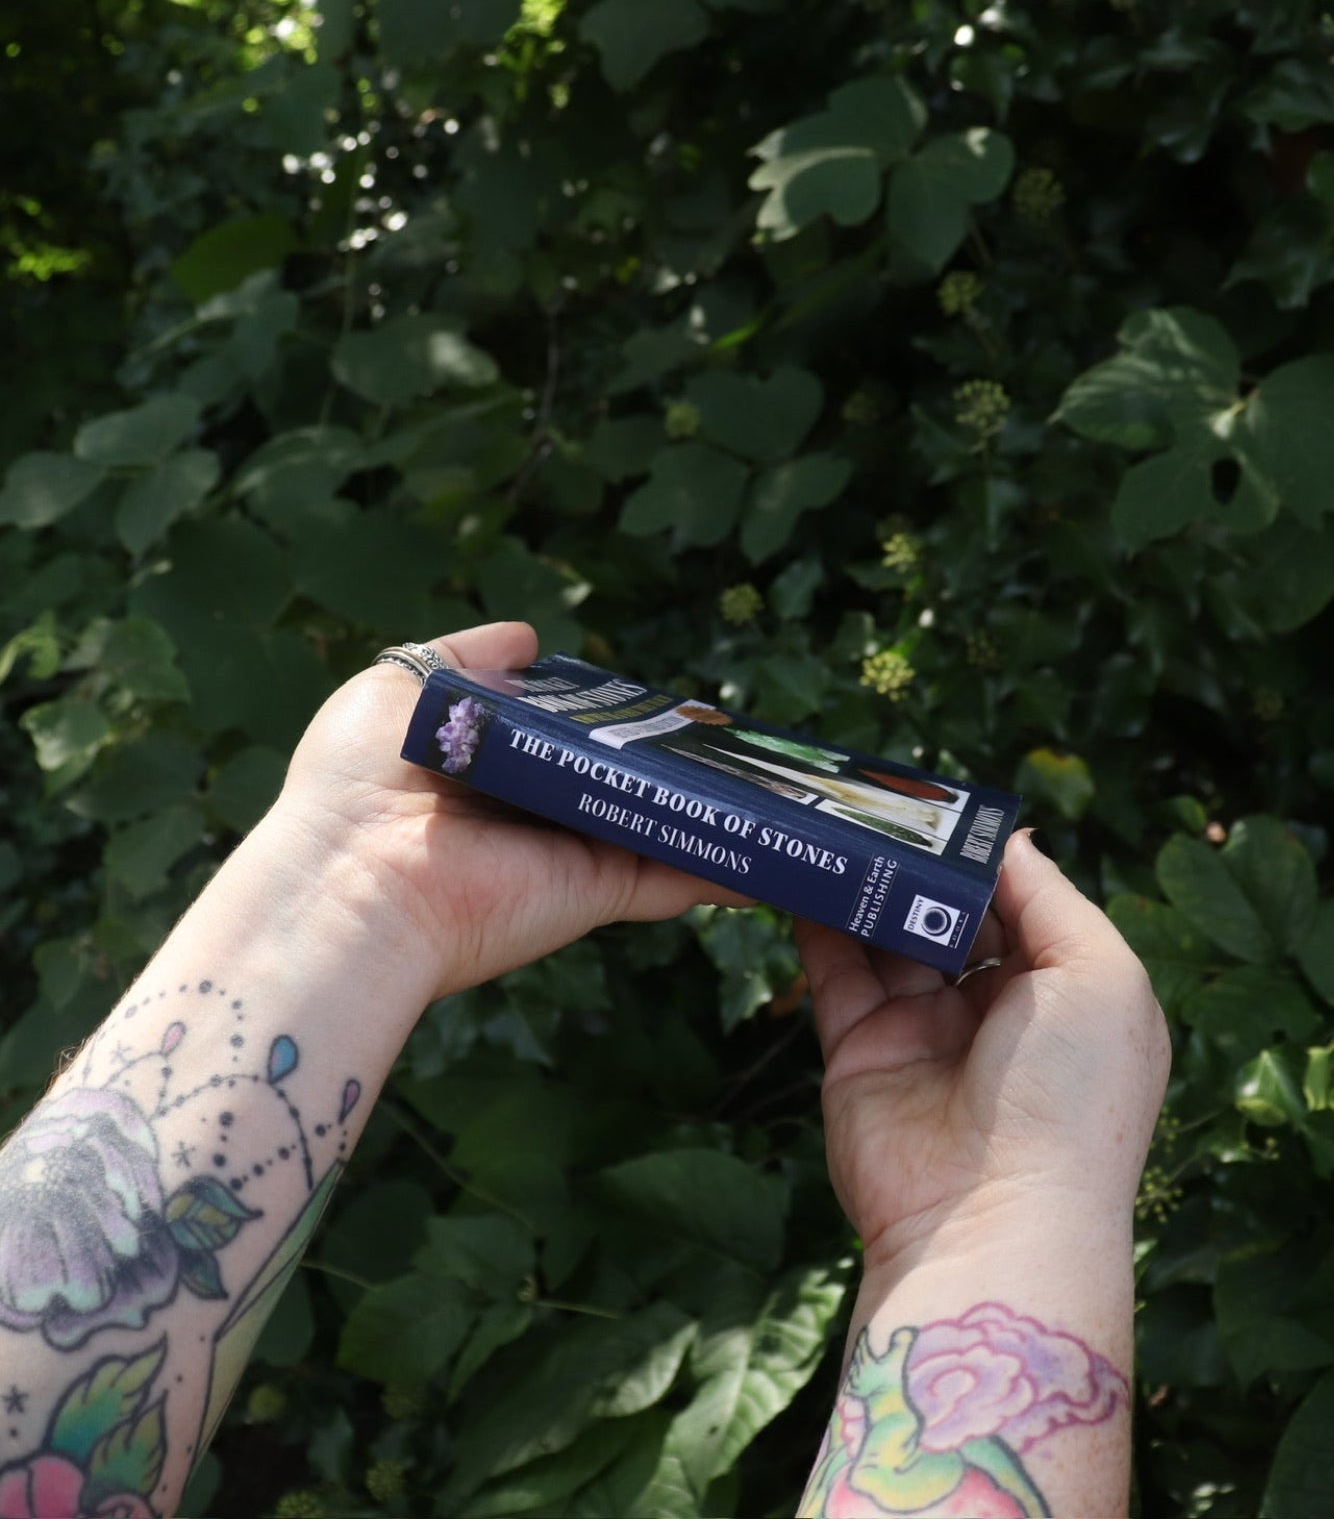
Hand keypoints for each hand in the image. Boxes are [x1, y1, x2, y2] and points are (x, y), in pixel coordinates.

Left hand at [270, 621, 743, 999]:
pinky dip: (733, 866)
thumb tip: (532, 640)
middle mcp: (539, 810)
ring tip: (778, 774)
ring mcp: (575, 851)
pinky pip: (678, 872)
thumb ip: (471, 656)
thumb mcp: (404, 685)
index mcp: (493, 765)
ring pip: (661, 820)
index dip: (609, 714)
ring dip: (714, 803)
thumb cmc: (360, 778)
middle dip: (672, 755)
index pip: (565, 735)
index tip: (658, 695)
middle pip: (621, 777)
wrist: (354, 878)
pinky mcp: (601, 889)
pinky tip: (783, 849)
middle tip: (730, 728)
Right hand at [796, 831, 1169, 1271]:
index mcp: (1065, 997)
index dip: (989, 859)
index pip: (1022, 906)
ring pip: (890, 937)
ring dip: (870, 883)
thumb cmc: (1070, 1095)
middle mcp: (996, 1014)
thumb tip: (1009, 840)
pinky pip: (836, 974)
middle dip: (923, 866)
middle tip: (884, 803)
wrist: (991, 1221)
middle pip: (951, 917)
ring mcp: (924, 1033)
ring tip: (842, 822)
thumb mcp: (1099, 975)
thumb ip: (1051, 897)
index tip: (948, 806)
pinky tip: (809, 870)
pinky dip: (819, 923)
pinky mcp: (861, 1052)